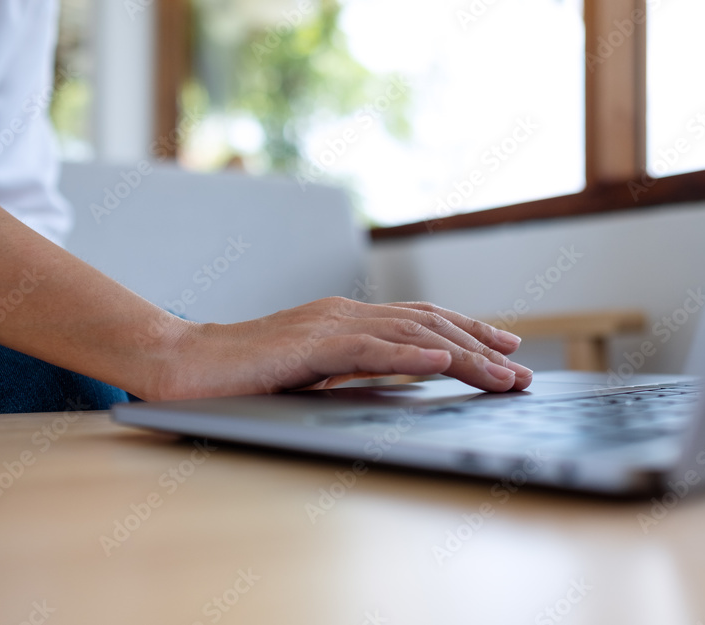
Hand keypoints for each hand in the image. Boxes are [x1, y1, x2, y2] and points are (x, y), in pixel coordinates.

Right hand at [153, 297, 532, 399]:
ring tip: (503, 375)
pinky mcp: (309, 347)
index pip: (421, 323)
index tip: (507, 349)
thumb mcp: (311, 371)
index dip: (469, 333)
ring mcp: (328, 326)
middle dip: (482, 348)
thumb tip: (398, 382)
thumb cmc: (243, 373)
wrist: (181, 363)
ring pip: (412, 337)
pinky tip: (445, 364)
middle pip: (429, 327)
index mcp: (347, 318)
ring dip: (463, 356)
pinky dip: (411, 356)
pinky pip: (370, 350)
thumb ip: (351, 369)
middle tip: (523, 372)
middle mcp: (345, 314)